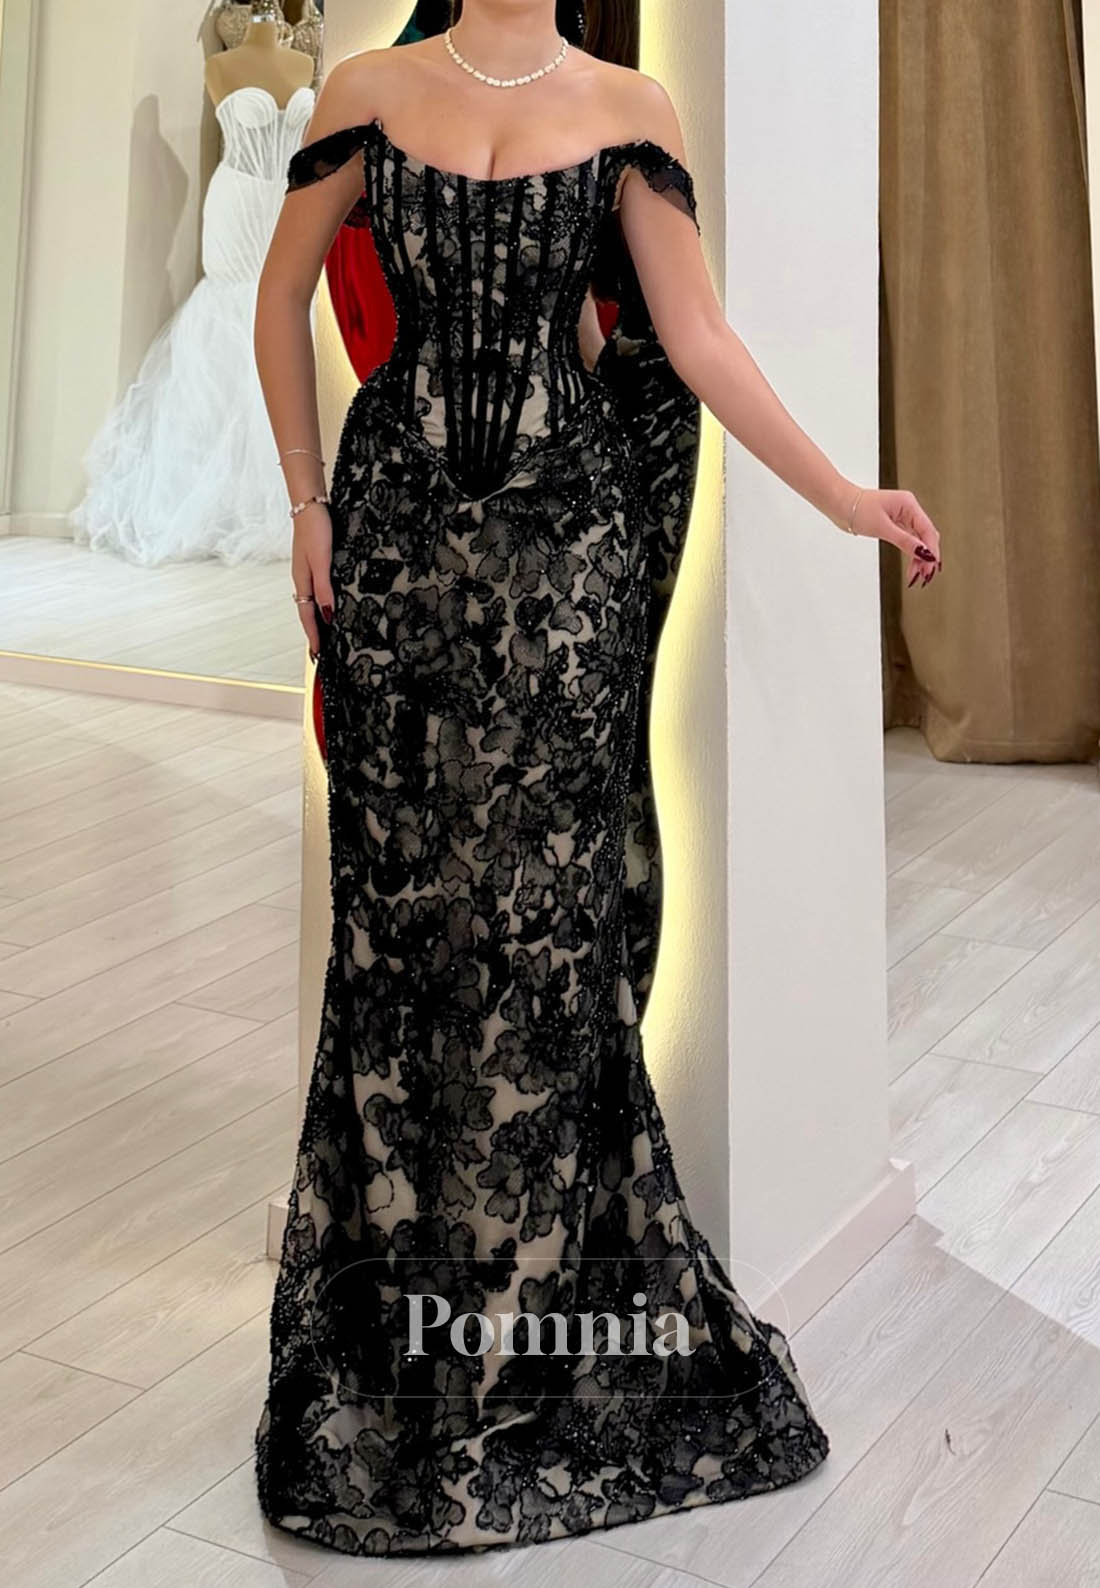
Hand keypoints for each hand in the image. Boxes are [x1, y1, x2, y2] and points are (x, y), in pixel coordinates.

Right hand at [291, 503, 334, 661]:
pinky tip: (328, 604)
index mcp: (303, 581)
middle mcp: (303, 579)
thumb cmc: (316, 529)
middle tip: (320, 653)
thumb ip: (324, 587)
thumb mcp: (322, 560)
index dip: (314, 636)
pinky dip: (321, 603)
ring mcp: (308, 570)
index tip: (318, 656)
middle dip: (313, 633)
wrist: (310, 504)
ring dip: (316, 620)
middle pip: (307, 612)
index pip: (307, 616)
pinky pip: (316, 590)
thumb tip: (327, 615)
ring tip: (324, 635)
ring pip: (311, 601)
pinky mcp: (315, 562)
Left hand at [846, 487, 942, 587]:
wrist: (839, 504)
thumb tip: (924, 553)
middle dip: (927, 556)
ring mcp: (902, 516)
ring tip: (917, 576)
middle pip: (926, 536)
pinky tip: (912, 566)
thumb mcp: (882, 528)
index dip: (931, 550)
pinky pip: (909, 540)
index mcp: (908, 504)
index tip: (931, 567)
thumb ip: (904, 541)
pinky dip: (911, 553)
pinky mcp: (895, 524)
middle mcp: (908, 509)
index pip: (927, 529)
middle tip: (924, 576)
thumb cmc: (857, 509)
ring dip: (919, 558)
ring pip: (918, 540)